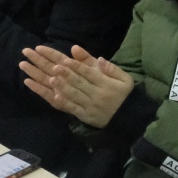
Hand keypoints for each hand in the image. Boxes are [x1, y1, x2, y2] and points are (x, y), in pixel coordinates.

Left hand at [19, 45, 133, 128]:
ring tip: (50, 79)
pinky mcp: (85, 116)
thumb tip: (99, 59)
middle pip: (79, 83)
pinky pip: (73, 108)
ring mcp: (90, 106)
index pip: (89, 73)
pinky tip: (54, 96)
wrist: (127, 118)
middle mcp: (97, 94)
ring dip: (61, 87)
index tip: (65, 60)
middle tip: (53, 67)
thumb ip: (111, 68)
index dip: (76, 67)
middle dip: (66, 74)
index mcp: (106, 84)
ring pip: (74, 95)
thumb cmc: (124, 95)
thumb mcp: (124, 78)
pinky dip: (63, 102)